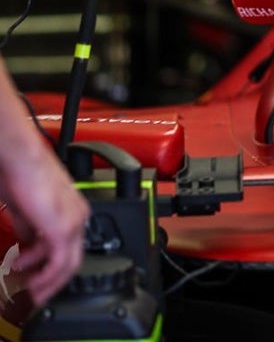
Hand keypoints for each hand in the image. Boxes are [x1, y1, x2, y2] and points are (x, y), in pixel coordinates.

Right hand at [0, 146, 88, 305]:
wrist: (21, 158)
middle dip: (52, 278)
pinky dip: (49, 277)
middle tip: (34, 290)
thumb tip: (27, 240)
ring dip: (49, 280)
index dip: (50, 264)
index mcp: (72, 209)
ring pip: (69, 263)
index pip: (68, 244)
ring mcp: (73, 221)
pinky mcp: (64, 227)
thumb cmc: (20, 173)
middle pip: (72, 257)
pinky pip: (61, 262)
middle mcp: (78, 215)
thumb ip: (29, 225)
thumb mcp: (24, 207)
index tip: (33, 275)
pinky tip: (35, 283)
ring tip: (30, 288)